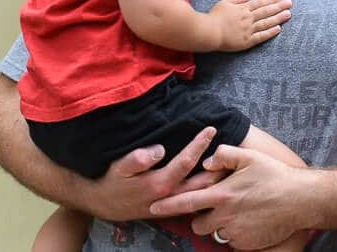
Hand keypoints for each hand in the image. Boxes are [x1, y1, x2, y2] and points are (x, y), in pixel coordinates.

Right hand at [81, 128, 218, 221]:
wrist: (103, 203)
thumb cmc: (113, 181)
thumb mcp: (120, 167)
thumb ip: (139, 158)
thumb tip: (160, 149)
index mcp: (159, 184)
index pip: (186, 162)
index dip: (199, 144)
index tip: (211, 129)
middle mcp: (170, 196)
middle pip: (202, 182)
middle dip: (219, 166)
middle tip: (234, 150)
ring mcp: (172, 204)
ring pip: (201, 193)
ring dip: (215, 179)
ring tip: (231, 164)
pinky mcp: (171, 207)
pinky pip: (194, 198)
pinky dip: (207, 188)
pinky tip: (216, 178)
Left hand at [150, 146, 312, 249]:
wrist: (299, 199)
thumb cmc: (275, 175)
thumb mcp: (250, 157)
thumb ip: (225, 156)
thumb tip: (206, 160)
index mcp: (223, 194)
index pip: (187, 201)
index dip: (168, 205)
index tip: (152, 208)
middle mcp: (225, 216)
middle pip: (199, 224)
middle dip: (203, 217)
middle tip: (220, 205)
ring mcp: (235, 233)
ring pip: (216, 233)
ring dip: (221, 225)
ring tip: (240, 211)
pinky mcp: (245, 245)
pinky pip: (233, 241)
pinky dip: (237, 233)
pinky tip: (251, 220)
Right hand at [208, 0, 291, 51]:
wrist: (209, 32)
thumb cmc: (213, 17)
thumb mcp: (224, 2)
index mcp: (242, 8)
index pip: (260, 3)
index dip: (271, 0)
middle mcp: (248, 18)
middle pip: (266, 11)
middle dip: (279, 7)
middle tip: (290, 4)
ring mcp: (248, 30)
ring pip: (266, 22)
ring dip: (278, 18)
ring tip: (288, 14)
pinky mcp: (247, 41)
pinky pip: (261, 36)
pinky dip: (270, 32)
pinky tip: (279, 29)